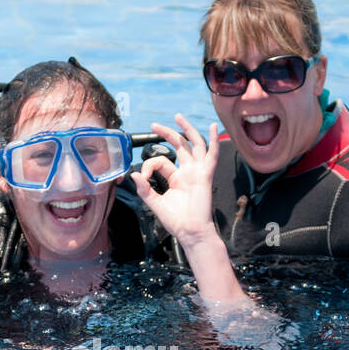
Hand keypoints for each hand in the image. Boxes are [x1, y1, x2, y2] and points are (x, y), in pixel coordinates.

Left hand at [132, 115, 218, 248]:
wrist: (190, 232)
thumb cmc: (176, 221)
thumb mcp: (155, 203)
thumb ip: (144, 189)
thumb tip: (134, 174)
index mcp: (176, 177)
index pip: (161, 160)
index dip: (149, 165)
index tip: (142, 177)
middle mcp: (188, 172)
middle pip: (179, 145)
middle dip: (168, 133)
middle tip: (154, 125)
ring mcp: (197, 172)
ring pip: (195, 144)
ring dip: (187, 129)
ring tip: (178, 117)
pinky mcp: (205, 175)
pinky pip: (212, 155)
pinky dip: (214, 141)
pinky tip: (214, 128)